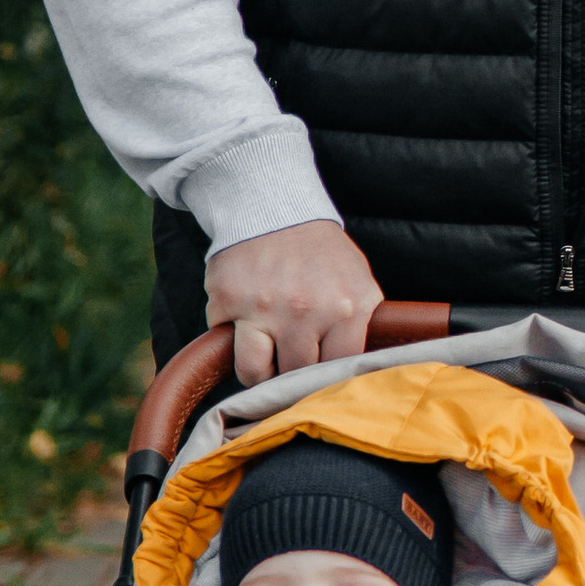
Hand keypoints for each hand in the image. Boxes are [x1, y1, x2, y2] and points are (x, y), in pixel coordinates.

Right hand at [206, 218, 383, 388]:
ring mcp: (263, 307)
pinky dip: (230, 338)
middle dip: (291, 371)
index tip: (318, 374)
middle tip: (289, 357)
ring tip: (263, 356)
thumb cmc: (320, 252)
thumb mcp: (358, 283)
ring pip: (253, 372)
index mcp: (346, 308)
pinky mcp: (227, 300)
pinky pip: (223, 343)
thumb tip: (356, 373)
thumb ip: (361, 326)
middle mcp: (305, 311)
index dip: (326, 377)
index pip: (338, 370)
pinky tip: (242, 319)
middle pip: (295, 374)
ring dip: (256, 369)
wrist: (274, 208)